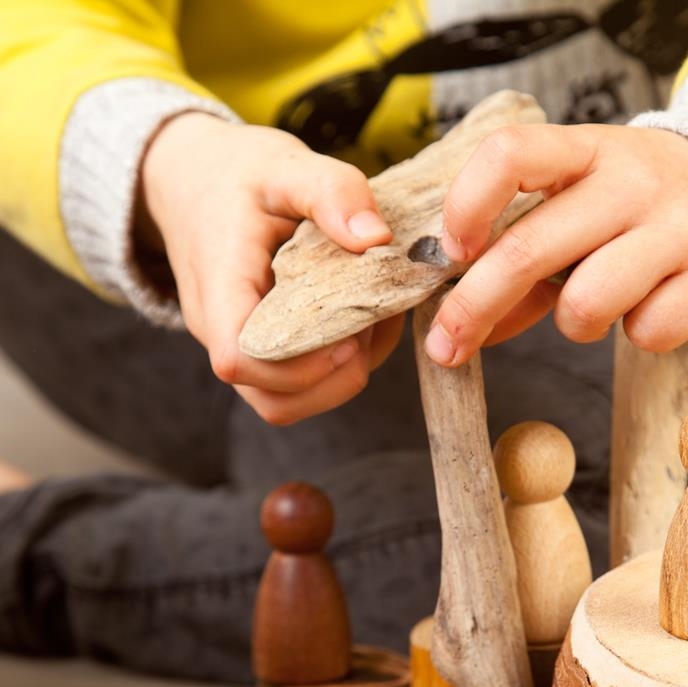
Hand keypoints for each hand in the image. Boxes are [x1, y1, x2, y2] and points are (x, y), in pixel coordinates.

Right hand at [140, 113, 402, 424]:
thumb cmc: (239, 175)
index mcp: (218, 285)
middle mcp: (220, 329)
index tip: (348, 333)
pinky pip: (299, 387)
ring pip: (287, 404)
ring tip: (371, 324)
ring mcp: (239, 347)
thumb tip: (376, 238)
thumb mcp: (285, 165)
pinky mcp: (262, 353)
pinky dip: (341, 369)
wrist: (194, 180)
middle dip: (335, 379)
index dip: (299, 366)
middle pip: (273, 400)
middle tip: (372, 325)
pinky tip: (363, 324)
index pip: (239, 359)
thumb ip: (331, 192)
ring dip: (342, 379)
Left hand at [424, 124, 687, 365]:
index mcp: (588, 150)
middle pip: (529, 248)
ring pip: (586, 303)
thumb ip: (531, 257)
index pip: (510, 154)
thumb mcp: (588, 204)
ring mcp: (679, 227)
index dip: (467, 205)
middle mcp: (632, 180)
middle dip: (473, 308)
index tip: (452, 251)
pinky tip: (652, 309)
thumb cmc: (644, 209)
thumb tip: (468, 327)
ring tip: (594, 309)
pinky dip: (639, 334)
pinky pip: (648, 331)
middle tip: (445, 348)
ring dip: (572, 324)